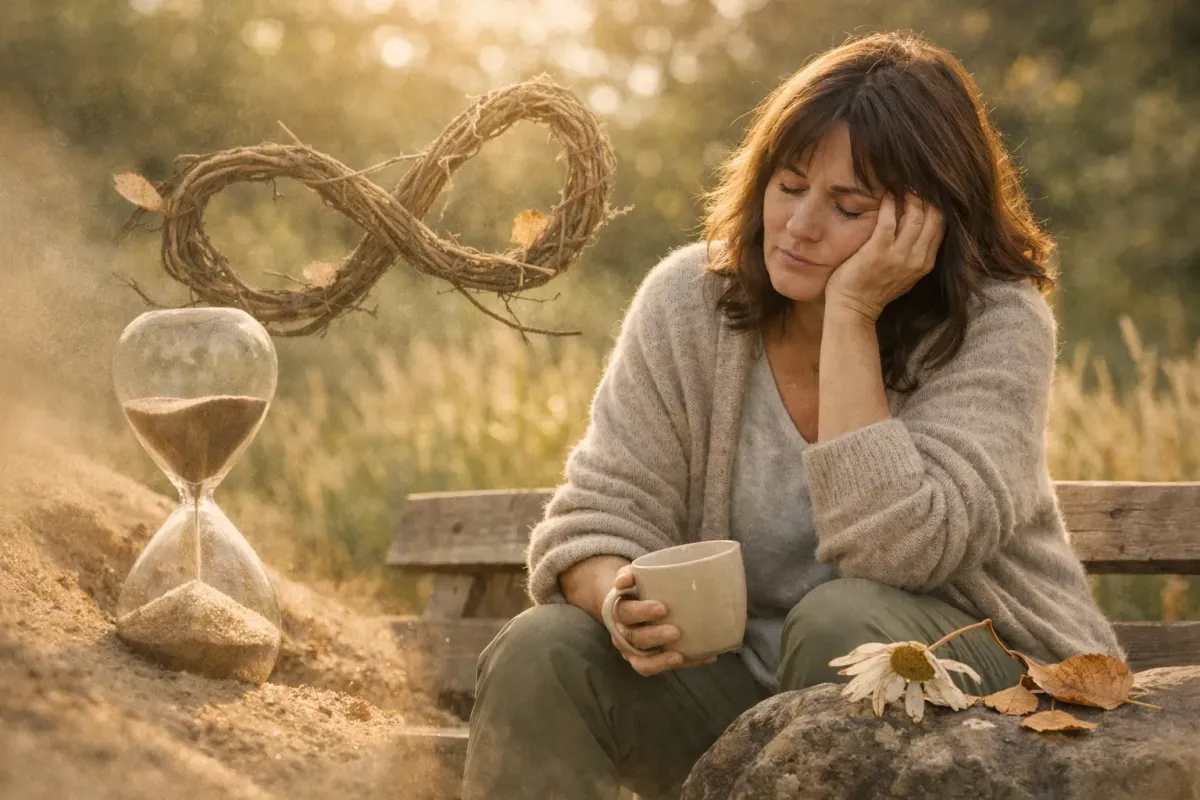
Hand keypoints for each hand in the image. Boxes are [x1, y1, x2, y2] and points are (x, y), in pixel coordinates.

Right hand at [608, 567, 717, 676]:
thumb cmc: (636, 588)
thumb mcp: (632, 577)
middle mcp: (622, 632)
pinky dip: (676, 666)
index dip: (641, 612)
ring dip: (660, 660)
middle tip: (676, 631)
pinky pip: (655, 669)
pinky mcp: (644, 661)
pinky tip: (701, 659)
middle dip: (654, 636)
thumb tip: (626, 579)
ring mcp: (632, 650)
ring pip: (641, 660)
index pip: (624, 612)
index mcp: (618, 610)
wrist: (629, 604)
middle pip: (633, 637)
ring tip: (679, 656)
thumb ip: (631, 574)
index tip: (663, 608)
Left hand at [824, 192, 945, 322]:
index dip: (937, 203)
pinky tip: (886, 193)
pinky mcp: (878, 251)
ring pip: (915, 215)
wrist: (853, 309)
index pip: (941, 225)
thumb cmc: (874, 289)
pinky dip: (889, 203)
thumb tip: (919, 225)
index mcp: (925, 262)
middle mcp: (917, 258)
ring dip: (910, 195)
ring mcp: (898, 255)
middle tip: (917, 179)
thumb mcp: (905, 274)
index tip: (928, 188)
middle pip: (934, 216)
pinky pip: (889, 219)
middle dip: (927, 194)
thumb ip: (916, 252)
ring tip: (902, 182)